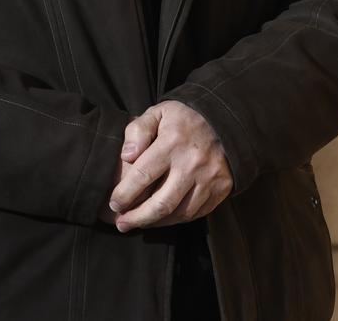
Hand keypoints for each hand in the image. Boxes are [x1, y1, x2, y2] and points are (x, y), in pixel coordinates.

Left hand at [107, 100, 232, 231]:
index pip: (143, 175)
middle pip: (161, 203)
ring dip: (154, 223)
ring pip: (178, 213)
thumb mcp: (158, 113)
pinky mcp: (219, 190)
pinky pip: (193, 214)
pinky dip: (174, 221)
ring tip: (136, 224)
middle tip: (121, 224)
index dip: (124, 194)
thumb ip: (138, 130)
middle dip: (137, 218)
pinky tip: (160, 219)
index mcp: (172, 142)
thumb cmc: (182, 121)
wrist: (223, 124)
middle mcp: (191, 163)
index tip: (113, 203)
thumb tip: (126, 156)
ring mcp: (208, 179)